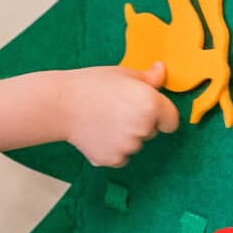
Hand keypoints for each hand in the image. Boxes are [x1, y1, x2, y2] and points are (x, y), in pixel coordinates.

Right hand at [59, 62, 179, 165]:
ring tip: (103, 121)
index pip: (171, 121)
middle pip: (151, 132)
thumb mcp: (123, 74)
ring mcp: (128, 147)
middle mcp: (144, 129)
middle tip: (116, 110)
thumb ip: (148, 78)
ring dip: (124, 137)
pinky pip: (119, 157)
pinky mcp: (112, 159)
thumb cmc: (92, 85)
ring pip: (134, 145)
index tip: (149, 111)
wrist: (60, 105)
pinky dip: (111, 149)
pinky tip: (96, 133)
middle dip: (140, 124)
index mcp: (151, 105)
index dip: (162, 116)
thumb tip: (161, 72)